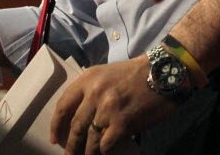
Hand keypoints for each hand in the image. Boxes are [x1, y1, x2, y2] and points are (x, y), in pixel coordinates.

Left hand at [50, 56, 176, 154]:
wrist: (164, 72)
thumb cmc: (136, 73)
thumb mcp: (107, 74)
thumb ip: (91, 91)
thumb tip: (80, 118)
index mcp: (88, 79)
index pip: (63, 106)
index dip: (56, 125)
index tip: (55, 138)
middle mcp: (94, 93)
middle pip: (75, 126)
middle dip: (71, 144)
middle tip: (70, 154)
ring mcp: (108, 109)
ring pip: (90, 139)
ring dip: (87, 151)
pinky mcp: (123, 122)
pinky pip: (106, 144)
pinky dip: (104, 150)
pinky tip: (105, 151)